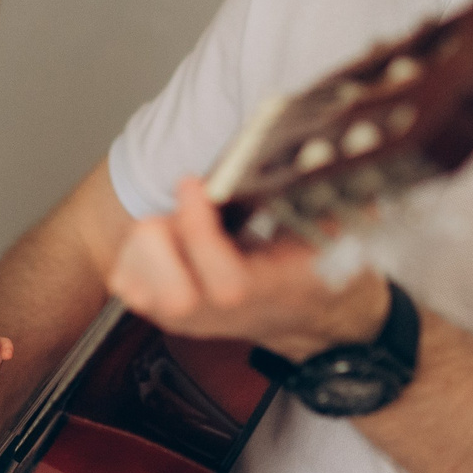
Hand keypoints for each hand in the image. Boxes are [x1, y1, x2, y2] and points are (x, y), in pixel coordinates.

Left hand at [109, 176, 388, 360]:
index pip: (230, 285)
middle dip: (159, 245)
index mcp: (279, 291)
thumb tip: (324, 152)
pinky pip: (131, 288)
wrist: (314, 311)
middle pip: (176, 301)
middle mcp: (233, 315)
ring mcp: (198, 320)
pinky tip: (157, 235)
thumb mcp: (341, 229)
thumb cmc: (324, 266)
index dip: (200, 234)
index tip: (191, 184)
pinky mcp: (173, 313)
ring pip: (146, 296)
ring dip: (142, 247)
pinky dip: (132, 255)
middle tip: (169, 206)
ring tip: (165, 217)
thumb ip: (329, 197)